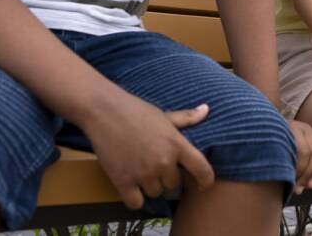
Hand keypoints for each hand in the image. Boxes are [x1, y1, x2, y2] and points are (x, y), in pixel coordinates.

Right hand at [82, 92, 214, 209]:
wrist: (104, 111)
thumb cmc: (136, 111)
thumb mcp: (164, 115)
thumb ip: (186, 118)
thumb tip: (206, 109)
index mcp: (177, 144)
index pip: (201, 169)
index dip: (206, 180)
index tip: (203, 186)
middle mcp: (164, 162)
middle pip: (174, 184)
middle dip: (166, 176)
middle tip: (153, 163)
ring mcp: (143, 173)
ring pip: (155, 193)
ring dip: (149, 186)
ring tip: (140, 169)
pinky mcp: (123, 181)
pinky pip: (136, 203)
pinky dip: (134, 198)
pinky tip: (131, 186)